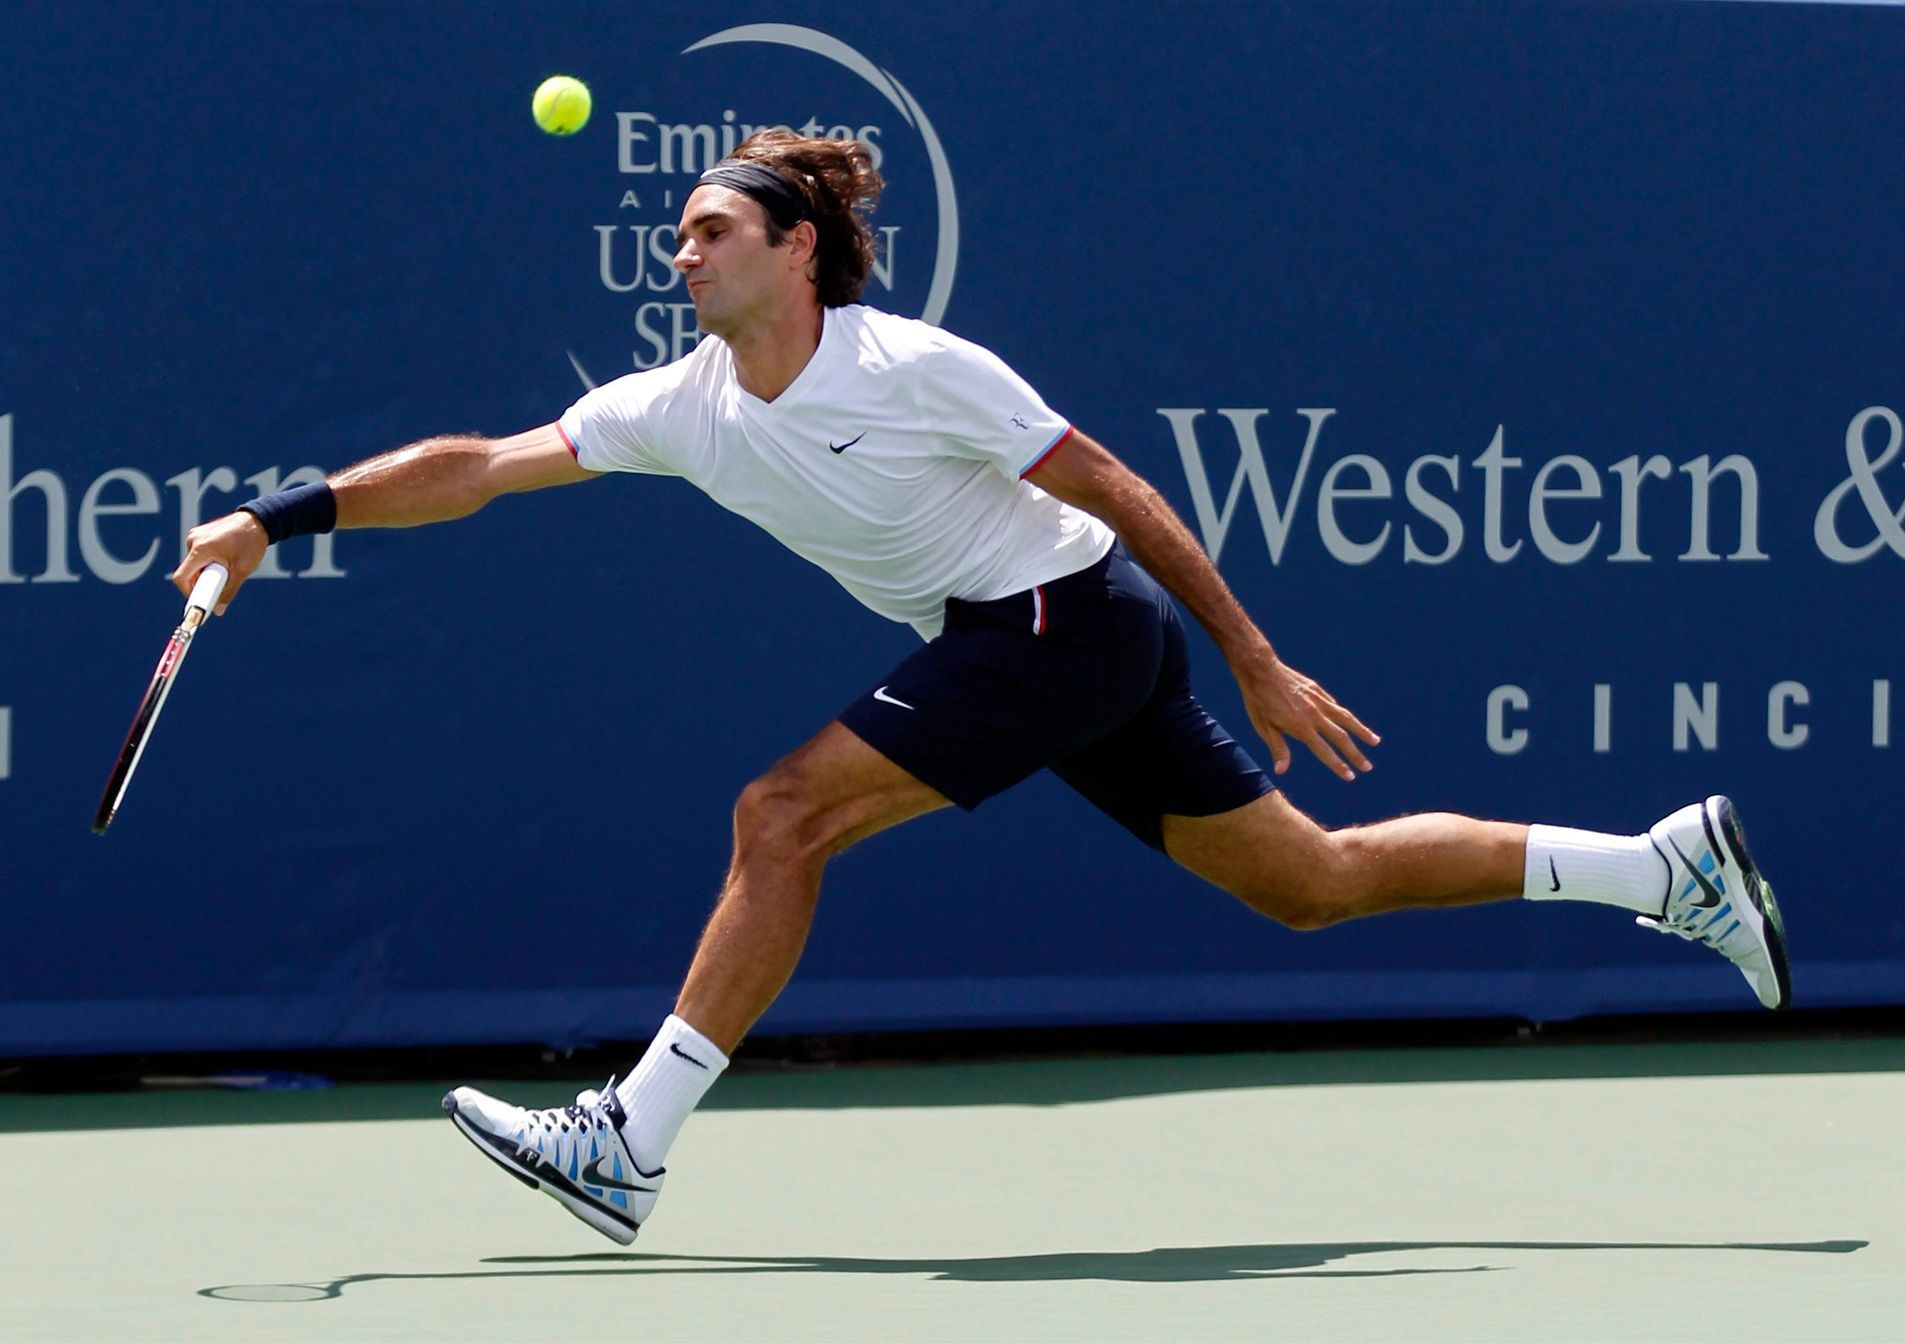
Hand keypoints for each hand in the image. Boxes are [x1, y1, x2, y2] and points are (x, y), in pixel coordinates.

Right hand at [171, 512, 267, 614]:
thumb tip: (218, 611)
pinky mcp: (200, 533)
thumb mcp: (241, 570)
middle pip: (189, 571)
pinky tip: (225, 558)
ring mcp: (195, 535)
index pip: (182, 577)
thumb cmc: (251, 543)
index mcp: (201, 549)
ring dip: (207, 571)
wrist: (259, 520)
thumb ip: (228, 591)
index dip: (189, 593)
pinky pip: (199, 554)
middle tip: (221, 586)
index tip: (201, 602)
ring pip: (194, 563)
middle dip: (203, 582)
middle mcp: (194, 540)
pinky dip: (208, 561)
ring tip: (228, 568)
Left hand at [1232, 650, 1379, 781]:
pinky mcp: (1317, 690)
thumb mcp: (1264, 727)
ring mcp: (1318, 700)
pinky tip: (1350, 721)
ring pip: (1346, 718)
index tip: (1350, 776)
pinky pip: (1334, 705)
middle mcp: (1314, 714)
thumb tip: (1281, 771)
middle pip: (1341, 737)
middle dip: (1355, 754)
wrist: (1260, 669)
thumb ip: (1278, 748)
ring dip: (1362, 731)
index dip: (1338, 765)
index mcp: (1301, 726)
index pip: (1324, 751)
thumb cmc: (1258, 701)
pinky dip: (1344, 715)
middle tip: (1367, 767)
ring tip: (1375, 741)